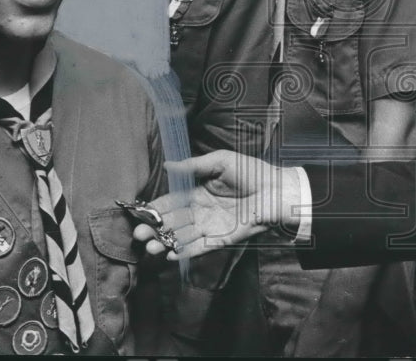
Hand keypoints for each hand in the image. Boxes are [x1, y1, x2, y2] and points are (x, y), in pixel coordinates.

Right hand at [132, 150, 302, 259]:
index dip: (155, 207)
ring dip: (165, 243)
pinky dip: (185, 252)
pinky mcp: (221, 239)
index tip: (138, 212)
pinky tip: (170, 254)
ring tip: (150, 246)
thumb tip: (167, 165)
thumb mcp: (220, 161)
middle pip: (172, 222)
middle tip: (139, 233)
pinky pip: (200, 248)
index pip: (171, 202)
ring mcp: (210, 227)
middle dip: (154, 228)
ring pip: (182, 237)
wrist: (277, 189)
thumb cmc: (252, 171)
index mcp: (198, 193)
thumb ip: (193, 166)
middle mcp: (201, 212)